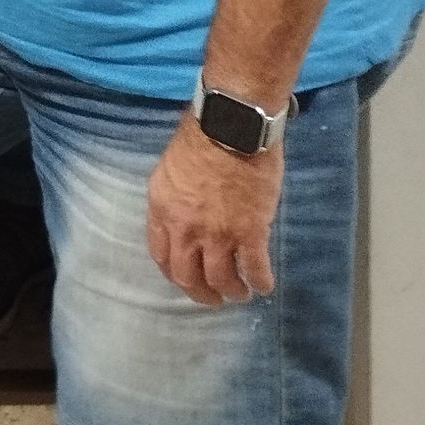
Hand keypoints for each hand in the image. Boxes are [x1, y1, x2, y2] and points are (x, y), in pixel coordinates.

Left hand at [145, 113, 282, 305]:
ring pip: (221, 280)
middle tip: (214, 298)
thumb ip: (175, 200)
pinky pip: (254, 270)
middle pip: (187, 276)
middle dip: (201, 293)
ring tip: (240, 292)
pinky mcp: (250, 233)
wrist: (232, 126)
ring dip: (232, 291)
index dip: (175, 272)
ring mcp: (217, 234)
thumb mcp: (172, 169)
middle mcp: (184, 228)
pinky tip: (264, 284)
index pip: (161, 255)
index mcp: (161, 208)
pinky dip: (260, 282)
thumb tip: (184, 218)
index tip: (186, 279)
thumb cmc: (202, 137)